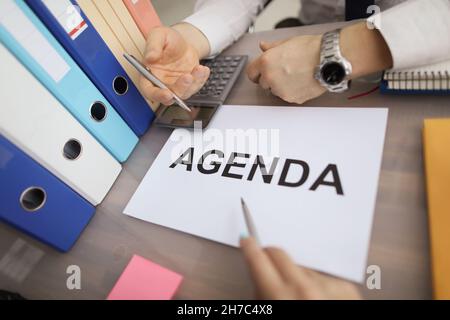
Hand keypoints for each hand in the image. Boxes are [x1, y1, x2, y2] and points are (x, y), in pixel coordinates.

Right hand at [140, 26, 210, 104]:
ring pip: (184, 93)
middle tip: (187, 78)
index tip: (167, 93)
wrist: (183, 41)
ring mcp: (175, 86)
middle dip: (180, 89)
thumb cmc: (168, 40)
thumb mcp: (158, 35)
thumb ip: (152, 45)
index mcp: (148, 75)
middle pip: (169, 96)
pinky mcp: (188, 85)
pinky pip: (195, 87)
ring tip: (199, 69)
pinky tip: (202, 70)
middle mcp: (161, 84)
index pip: (149, 91)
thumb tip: (150, 56)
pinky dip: (201, 80)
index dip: (157, 95)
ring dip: (193, 83)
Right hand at [240, 237, 360, 299]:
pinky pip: (323, 279)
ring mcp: (328, 286)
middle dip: (269, 258)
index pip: (257, 259)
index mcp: (280, 298)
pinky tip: (319, 304)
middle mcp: (305, 288)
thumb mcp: (269, 318)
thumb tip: (259, 283)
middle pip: (279, 254)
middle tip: (266, 268)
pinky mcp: (346, 289)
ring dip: (296, 279)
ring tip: (301, 302)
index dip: (249, 248)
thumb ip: (261, 299)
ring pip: (301, 269)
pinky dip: (317, 287)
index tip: (246, 241)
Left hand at [246, 23, 392, 104]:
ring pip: (275, 91)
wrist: (329, 60)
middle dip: (270, 78)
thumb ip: (272, 47)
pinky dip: (292, 91)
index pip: (251, 73)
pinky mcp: (292, 99)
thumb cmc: (312, 49)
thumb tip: (264, 47)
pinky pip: (287, 96)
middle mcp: (270, 78)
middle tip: (284, 70)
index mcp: (266, 62)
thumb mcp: (287, 42)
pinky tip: (302, 81)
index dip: (257, 72)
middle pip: (263, 84)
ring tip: (296, 75)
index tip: (260, 72)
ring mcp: (281, 91)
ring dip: (281, 86)